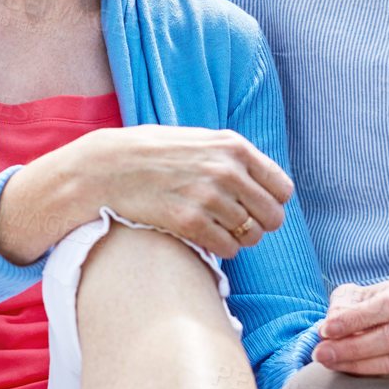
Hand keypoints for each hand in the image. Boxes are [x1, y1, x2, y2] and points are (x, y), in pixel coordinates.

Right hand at [0, 126, 293, 261]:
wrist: (107, 168)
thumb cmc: (152, 154)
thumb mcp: (199, 140)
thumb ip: (232, 157)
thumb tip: (265, 183)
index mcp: (233, 147)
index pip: (282, 189)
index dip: (271, 203)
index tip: (255, 207)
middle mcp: (226, 170)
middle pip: (272, 216)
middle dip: (259, 225)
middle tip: (238, 226)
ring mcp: (207, 196)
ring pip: (251, 236)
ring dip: (238, 239)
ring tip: (217, 231)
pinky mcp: (188, 221)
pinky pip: (227, 248)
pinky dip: (221, 249)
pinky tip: (206, 239)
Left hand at [311, 279, 388, 376]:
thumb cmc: (368, 306)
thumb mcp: (354, 296)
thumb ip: (341, 306)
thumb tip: (327, 329)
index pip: (386, 306)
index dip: (355, 319)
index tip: (326, 330)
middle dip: (351, 348)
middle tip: (321, 354)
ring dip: (357, 366)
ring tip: (329, 363)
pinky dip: (369, 377)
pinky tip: (347, 372)